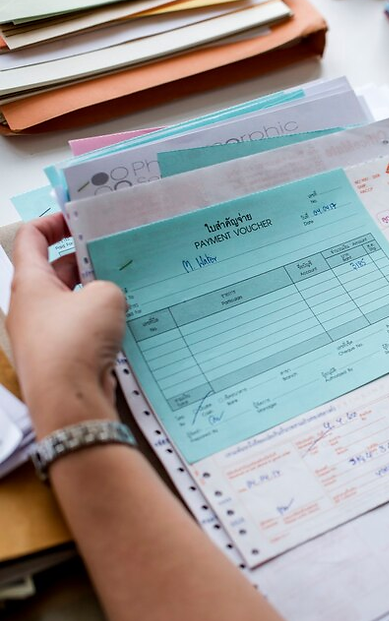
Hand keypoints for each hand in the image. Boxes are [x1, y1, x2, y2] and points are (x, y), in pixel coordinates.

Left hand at [6, 214, 126, 437]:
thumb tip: (106, 296)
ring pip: (70, 301)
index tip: (80, 218)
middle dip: (84, 259)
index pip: (31, 238)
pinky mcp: (60, 357)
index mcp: (29, 283)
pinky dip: (99, 320)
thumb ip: (107, 285)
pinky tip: (124, 321)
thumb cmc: (77, 342)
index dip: (54, 221)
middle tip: (115, 252)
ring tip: (127, 286)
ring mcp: (43, 334)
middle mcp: (30, 307)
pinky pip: (80, 328)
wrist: (71, 401)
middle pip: (54, 270)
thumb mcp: (105, 297)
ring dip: (95, 292)